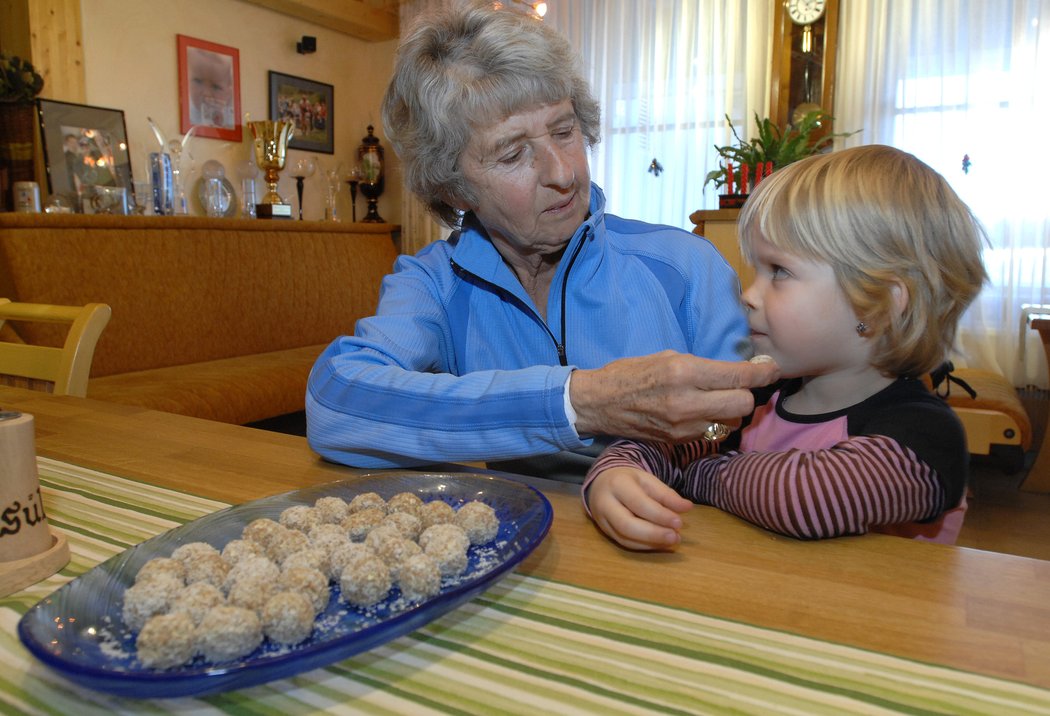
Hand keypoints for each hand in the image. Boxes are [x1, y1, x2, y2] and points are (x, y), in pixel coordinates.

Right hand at [570, 351, 779, 441]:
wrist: (599, 403)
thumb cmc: (632, 373)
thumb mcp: (667, 356)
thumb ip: (702, 366)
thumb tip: (735, 371)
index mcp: (684, 372)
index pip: (738, 376)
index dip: (762, 373)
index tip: (772, 369)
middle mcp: (687, 401)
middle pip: (743, 404)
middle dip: (747, 393)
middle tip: (740, 385)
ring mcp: (683, 425)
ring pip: (732, 422)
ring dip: (731, 412)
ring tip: (718, 400)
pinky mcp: (679, 440)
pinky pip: (712, 433)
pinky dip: (714, 423)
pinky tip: (702, 413)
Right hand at [588, 466, 693, 549]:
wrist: (601, 483)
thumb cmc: (629, 481)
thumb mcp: (647, 480)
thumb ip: (666, 495)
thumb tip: (687, 507)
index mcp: (617, 484)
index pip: (639, 503)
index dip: (659, 515)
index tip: (679, 522)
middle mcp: (605, 503)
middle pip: (627, 525)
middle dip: (653, 534)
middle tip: (676, 537)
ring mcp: (602, 520)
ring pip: (625, 538)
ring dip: (651, 543)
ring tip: (671, 540)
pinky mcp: (605, 532)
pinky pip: (624, 543)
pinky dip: (644, 546)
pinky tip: (660, 544)